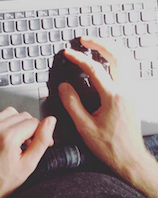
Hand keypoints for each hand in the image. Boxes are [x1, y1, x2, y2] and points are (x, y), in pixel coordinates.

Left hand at [0, 107, 55, 197]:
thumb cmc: (0, 183)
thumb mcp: (28, 165)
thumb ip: (41, 141)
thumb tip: (50, 122)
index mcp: (8, 137)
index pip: (34, 121)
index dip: (41, 133)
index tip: (40, 143)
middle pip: (22, 116)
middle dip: (29, 128)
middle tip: (28, 145)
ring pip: (8, 113)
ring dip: (16, 123)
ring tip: (16, 141)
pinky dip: (3, 124)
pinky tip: (5, 139)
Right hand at [58, 37, 149, 176]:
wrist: (129, 158)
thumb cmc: (109, 146)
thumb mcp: (84, 126)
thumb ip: (72, 103)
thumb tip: (64, 86)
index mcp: (113, 96)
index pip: (95, 69)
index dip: (79, 59)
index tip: (68, 53)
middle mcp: (127, 90)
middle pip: (118, 55)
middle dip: (101, 43)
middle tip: (85, 39)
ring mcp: (133, 91)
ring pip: (127, 59)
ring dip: (112, 48)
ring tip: (97, 45)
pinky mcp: (134, 95)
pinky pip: (129, 69)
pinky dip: (118, 59)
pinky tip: (109, 62)